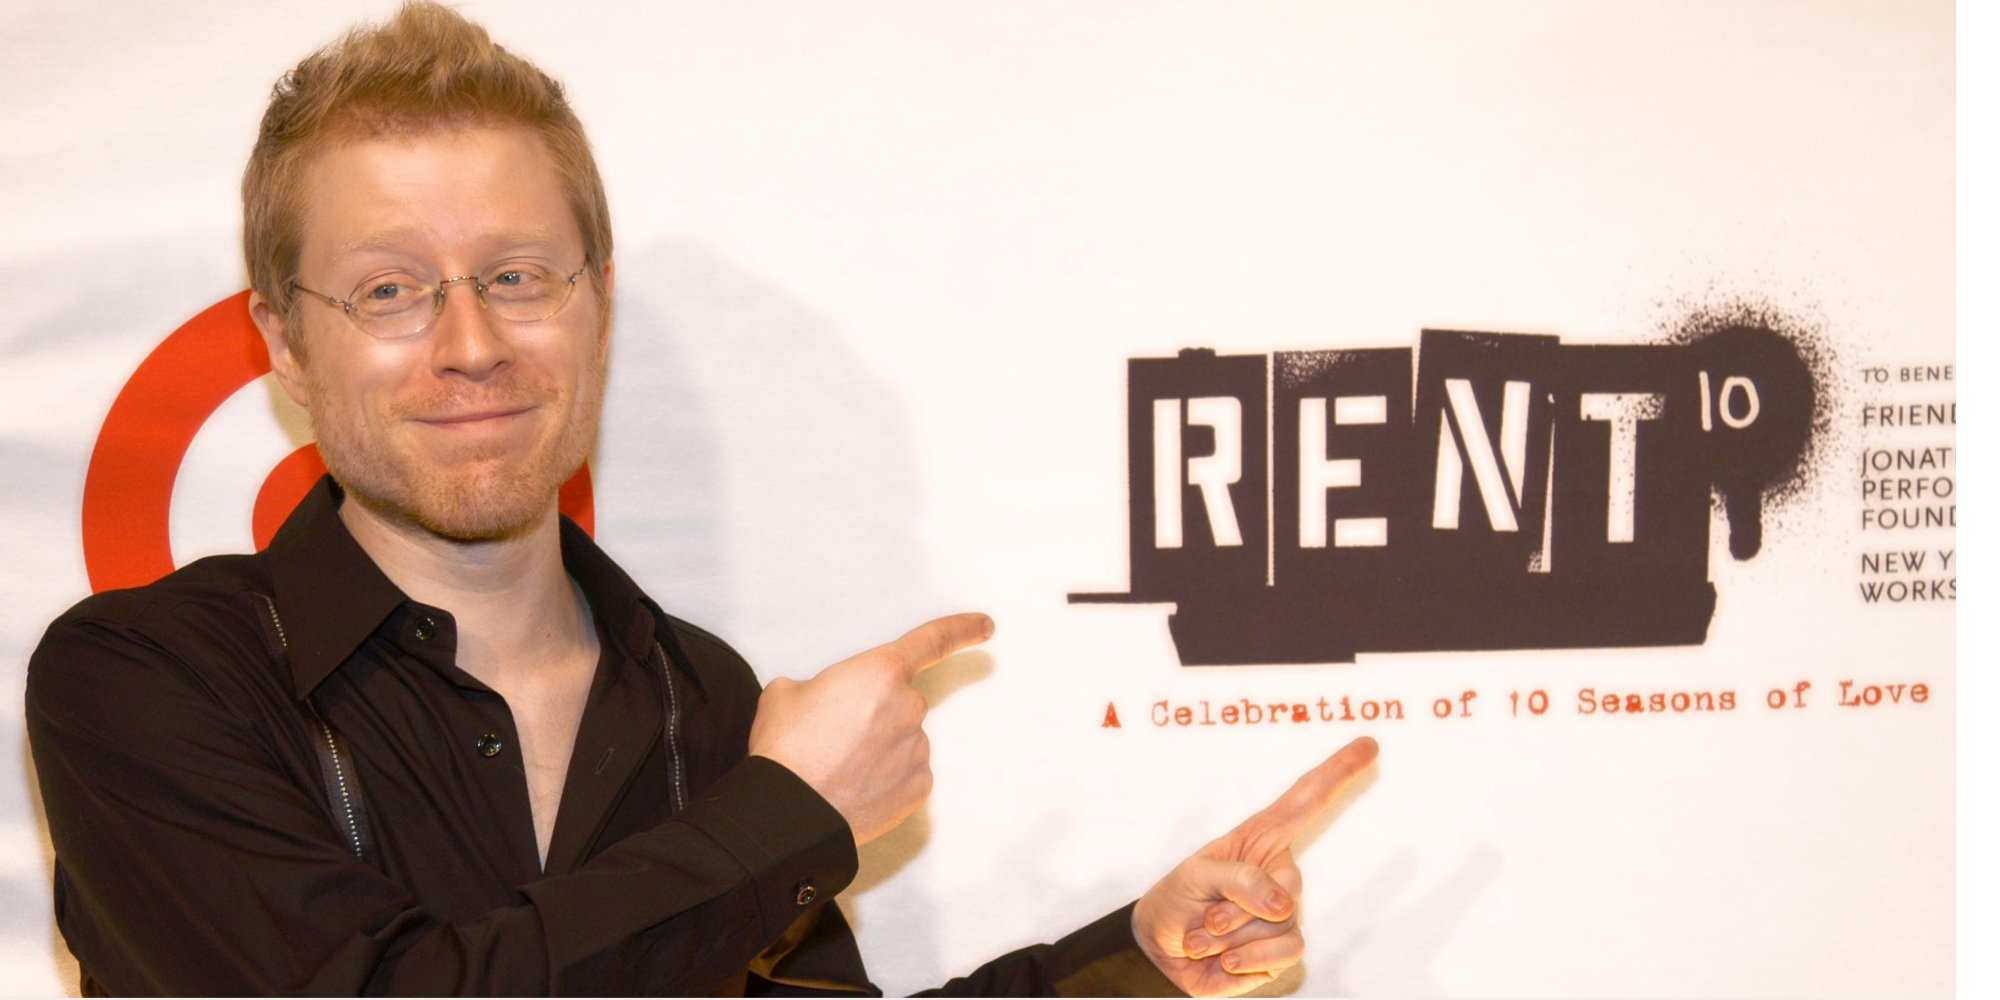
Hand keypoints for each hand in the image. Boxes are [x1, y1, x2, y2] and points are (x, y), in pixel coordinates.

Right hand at [748, 613, 992, 844]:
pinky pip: (905, 773)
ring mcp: (918, 750)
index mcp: (880, 673)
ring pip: (901, 740)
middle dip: (871, 715)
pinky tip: (853, 787)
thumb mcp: (785, 693)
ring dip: (875, 748)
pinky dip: (883, 778)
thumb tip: (822, 701)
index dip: (961, 629)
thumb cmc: (787, 751)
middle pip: (898, 702)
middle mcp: (909, 708)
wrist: (789, 813)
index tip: (985, 626)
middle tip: (831, 736)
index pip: (932, 641)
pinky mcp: (918, 788)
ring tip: (834, 766)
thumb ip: (821, 685)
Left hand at [1132, 736, 1378, 996]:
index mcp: (1260, 839)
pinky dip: (1250, 959)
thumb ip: (1239, 879)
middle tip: (1206, 916)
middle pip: (1289, 886)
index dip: (1337, 773)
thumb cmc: (1178, 899)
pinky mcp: (1283, 949)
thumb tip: (1284, 903)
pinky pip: (1287, 952)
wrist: (1162, 951)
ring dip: (1234, 935)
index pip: (1304, 802)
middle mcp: (1278, 873)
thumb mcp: (1195, 875)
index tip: (1369, 744)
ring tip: (1207, 937)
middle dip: (1238, 907)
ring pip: (1284, 923)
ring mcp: (1285, 912)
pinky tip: (1225, 960)